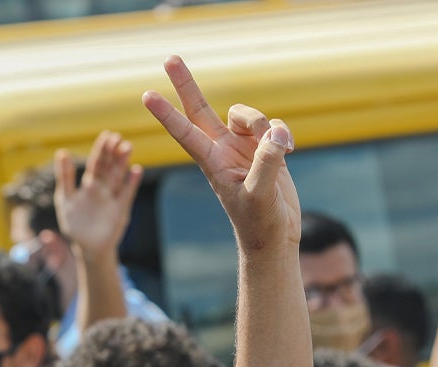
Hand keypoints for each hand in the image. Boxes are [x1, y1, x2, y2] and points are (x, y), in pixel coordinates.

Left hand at [56, 131, 142, 255]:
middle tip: (117, 138)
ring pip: (118, 177)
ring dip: (122, 163)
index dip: (101, 150)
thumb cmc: (75, 223)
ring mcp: (113, 198)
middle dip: (112, 153)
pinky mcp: (121, 211)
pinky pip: (126, 194)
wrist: (87, 247)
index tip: (107, 135)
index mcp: (90, 184)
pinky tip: (136, 169)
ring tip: (127, 146)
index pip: (96, 163)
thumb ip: (64, 176)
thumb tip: (61, 151)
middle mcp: (104, 188)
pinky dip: (131, 183)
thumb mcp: (65, 198)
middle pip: (109, 167)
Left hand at [143, 56, 298, 253]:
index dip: (166, 113)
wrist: (274, 236)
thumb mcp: (261, 195)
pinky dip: (283, 133)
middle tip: (169, 58)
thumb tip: (275, 133)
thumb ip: (268, 162)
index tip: (147, 95)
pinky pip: (272, 125)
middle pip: (200, 108)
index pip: (184, 133)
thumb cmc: (260, 222)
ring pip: (247, 114)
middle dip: (186, 84)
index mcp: (212, 163)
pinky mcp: (262, 148)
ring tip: (277, 149)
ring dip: (262, 123)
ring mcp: (241, 147)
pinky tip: (291, 150)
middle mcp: (222, 150)